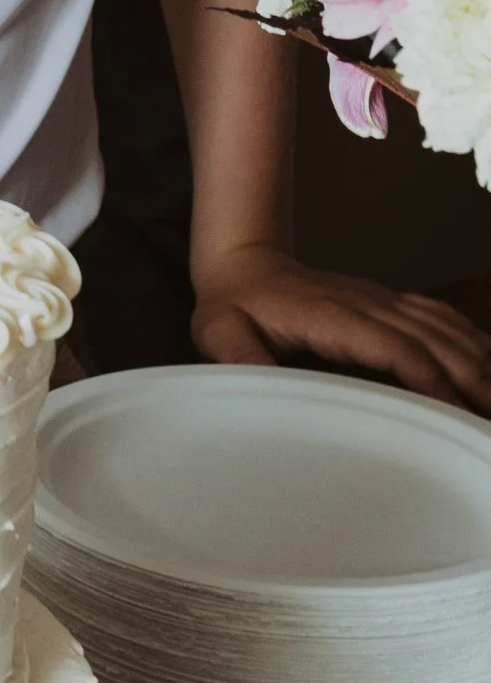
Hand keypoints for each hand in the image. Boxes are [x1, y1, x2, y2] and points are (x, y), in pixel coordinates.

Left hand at [192, 247, 490, 410]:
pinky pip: (438, 316)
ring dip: (476, 362)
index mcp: (333, 316)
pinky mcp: (387, 302)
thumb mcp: (219, 331)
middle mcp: (368, 304)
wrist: (243, 262)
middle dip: (470, 379)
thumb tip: (262, 386)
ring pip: (444, 327)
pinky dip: (468, 339)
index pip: (395, 347)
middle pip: (434, 340)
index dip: (429, 379)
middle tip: (488, 420)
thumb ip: (239, 356)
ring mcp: (382, 300)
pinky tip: (485, 363)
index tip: (453, 413)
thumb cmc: (232, 304)